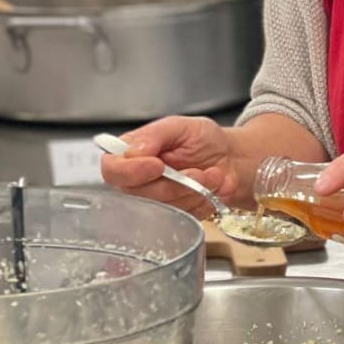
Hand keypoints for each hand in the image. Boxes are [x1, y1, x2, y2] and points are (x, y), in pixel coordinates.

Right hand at [99, 115, 243, 215]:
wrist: (231, 159)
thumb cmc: (202, 140)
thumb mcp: (180, 126)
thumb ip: (155, 134)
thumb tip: (134, 150)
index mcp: (130, 155)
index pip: (112, 170)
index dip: (132, 171)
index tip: (158, 165)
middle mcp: (137, 181)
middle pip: (139, 195)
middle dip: (175, 184)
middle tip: (199, 171)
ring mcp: (155, 201)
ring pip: (164, 208)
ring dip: (194, 191)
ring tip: (211, 175)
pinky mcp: (174, 217)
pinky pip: (183, 217)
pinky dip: (203, 202)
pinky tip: (211, 188)